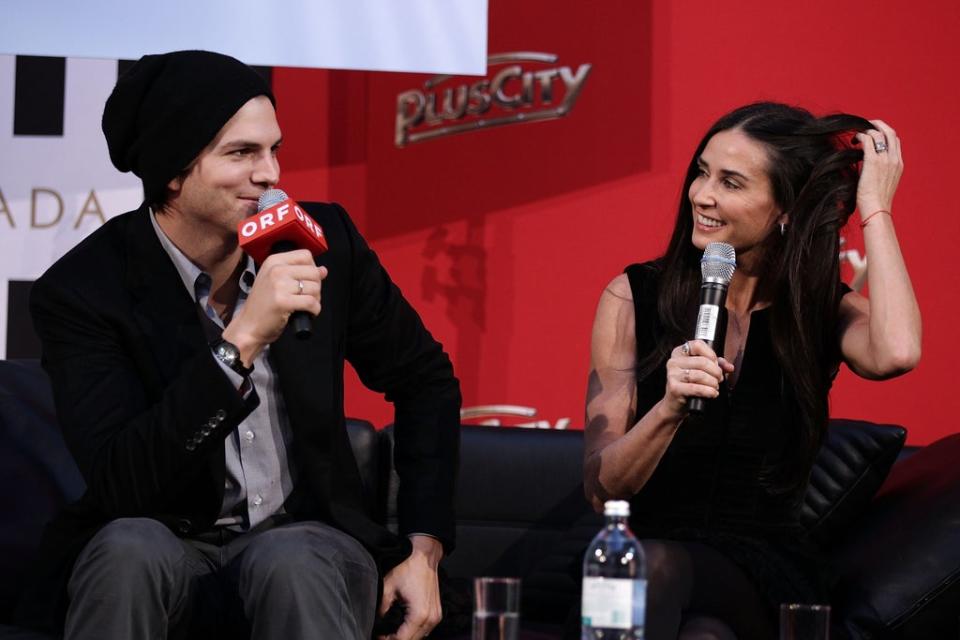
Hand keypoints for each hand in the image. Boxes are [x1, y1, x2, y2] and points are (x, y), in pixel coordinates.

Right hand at [222, 249, 326, 363]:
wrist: (248, 326)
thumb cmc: (263, 305)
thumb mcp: (277, 282)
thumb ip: (299, 273)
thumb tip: (323, 270)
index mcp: (273, 261)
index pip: (305, 255)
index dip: (312, 269)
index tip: (307, 280)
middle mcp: (276, 270)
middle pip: (313, 272)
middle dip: (317, 286)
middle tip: (308, 297)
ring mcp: (279, 285)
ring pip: (314, 287)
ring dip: (316, 299)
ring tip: (305, 306)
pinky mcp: (283, 302)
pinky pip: (311, 302)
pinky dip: (315, 310)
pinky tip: (308, 313)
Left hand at [378, 535, 442, 639]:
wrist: (425, 555)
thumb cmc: (408, 567)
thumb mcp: (388, 587)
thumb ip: (381, 608)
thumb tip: (376, 621)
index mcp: (419, 614)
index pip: (402, 639)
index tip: (378, 636)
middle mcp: (431, 618)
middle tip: (383, 635)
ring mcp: (436, 616)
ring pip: (420, 637)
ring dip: (406, 637)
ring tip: (391, 633)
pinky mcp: (437, 613)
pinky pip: (425, 630)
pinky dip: (414, 632)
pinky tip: (403, 628)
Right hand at [661, 340, 732, 418]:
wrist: (675, 404)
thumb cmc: (688, 385)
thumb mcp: (701, 371)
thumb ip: (716, 365)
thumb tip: (729, 367)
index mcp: (679, 353)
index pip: (698, 345)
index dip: (711, 354)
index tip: (716, 364)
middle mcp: (674, 362)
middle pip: (702, 362)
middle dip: (716, 372)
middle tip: (718, 379)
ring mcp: (672, 375)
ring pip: (701, 375)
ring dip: (713, 383)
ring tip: (714, 387)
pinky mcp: (674, 388)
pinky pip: (697, 388)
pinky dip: (708, 392)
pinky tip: (712, 393)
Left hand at [853, 119, 902, 216]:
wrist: (876, 209)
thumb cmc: (876, 201)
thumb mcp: (884, 183)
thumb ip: (880, 171)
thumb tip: (867, 167)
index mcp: (898, 164)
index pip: (895, 140)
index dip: (884, 133)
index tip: (873, 133)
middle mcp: (894, 159)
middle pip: (890, 132)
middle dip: (877, 124)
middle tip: (865, 125)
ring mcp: (885, 160)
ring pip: (878, 134)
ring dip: (866, 130)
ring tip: (856, 136)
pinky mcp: (873, 162)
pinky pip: (868, 141)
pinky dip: (861, 136)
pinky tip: (854, 141)